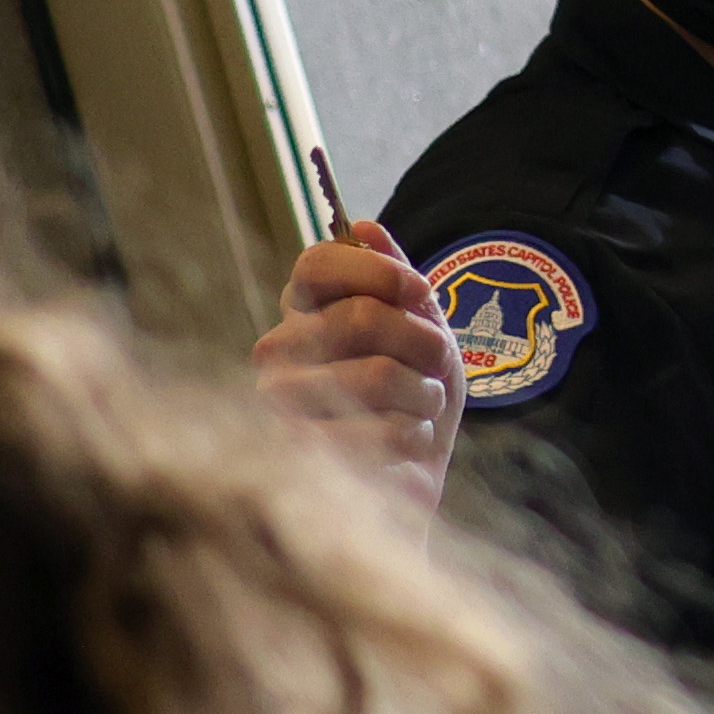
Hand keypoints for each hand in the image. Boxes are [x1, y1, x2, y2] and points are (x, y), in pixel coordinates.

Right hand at [253, 227, 463, 508]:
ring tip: (418, 412)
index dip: (379, 272)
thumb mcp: (422, 335)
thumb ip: (397, 283)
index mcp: (301, 316)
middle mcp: (278, 356)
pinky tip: (403, 449)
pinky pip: (385, 432)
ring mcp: (283, 408)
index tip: (421, 292)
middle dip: (424, 342)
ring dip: (424, 396)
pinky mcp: (305, 461)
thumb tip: (364, 228)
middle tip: (436, 364)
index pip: (317, 264)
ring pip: (378, 376)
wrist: (408, 485)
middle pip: (363, 318)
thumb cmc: (413, 403)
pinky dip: (415, 439)